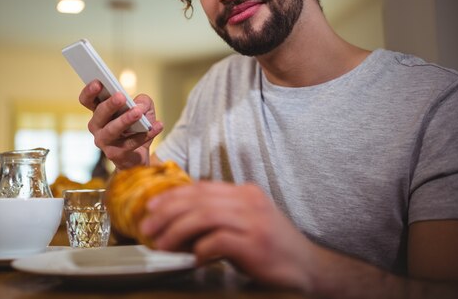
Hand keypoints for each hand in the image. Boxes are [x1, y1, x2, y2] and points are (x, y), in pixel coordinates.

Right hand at [79, 80, 162, 168]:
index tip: (98, 82)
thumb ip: (143, 101)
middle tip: (121, 96)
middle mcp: (97, 126)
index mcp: (100, 112)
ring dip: (125, 120)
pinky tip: (156, 126)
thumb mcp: (144, 109)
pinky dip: (144, 135)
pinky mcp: (115, 154)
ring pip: (111, 130)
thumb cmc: (138, 127)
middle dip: (110, 104)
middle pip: (99, 114)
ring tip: (138, 112)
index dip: (90, 91)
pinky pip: (130, 144)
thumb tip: (140, 105)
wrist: (138, 156)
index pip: (87, 100)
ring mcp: (104, 142)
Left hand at [140, 181, 316, 291]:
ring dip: (176, 231)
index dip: (173, 195)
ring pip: (203, 216)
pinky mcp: (255, 244)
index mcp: (245, 193)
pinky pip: (218, 241)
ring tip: (161, 245)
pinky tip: (194, 259)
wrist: (310, 269)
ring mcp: (254, 221)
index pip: (201, 187)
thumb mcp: (246, 223)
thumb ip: (219, 216)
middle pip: (198, 199)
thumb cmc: (272, 249)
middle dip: (167, 212)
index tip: (151, 206)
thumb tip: (179, 221)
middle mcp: (249, 201)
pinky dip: (200, 250)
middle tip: (147, 227)